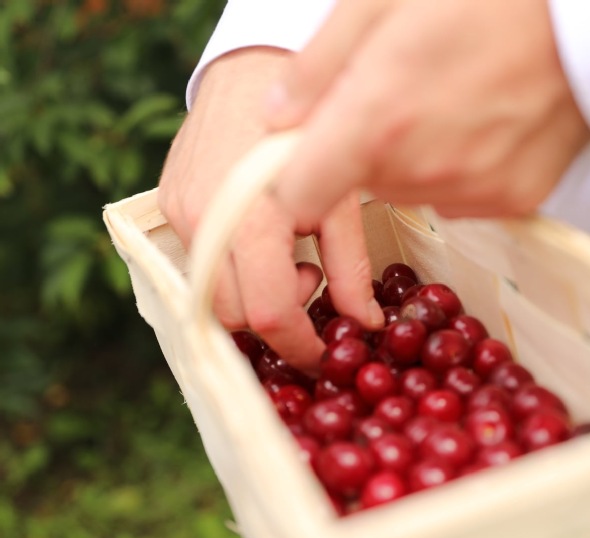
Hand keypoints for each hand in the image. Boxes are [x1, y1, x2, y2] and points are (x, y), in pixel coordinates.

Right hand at [158, 47, 382, 370]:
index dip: (300, 346)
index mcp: (255, 219)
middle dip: (276, 321)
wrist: (254, 72)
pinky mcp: (168, 206)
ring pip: (211, 296)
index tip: (324, 354)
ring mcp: (179, 215)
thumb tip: (364, 324)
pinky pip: (198, 264)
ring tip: (287, 259)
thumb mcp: (343, 199)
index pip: (268, 312)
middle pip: (234, 316)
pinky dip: (232, 272)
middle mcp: (206, 222)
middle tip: (310, 285)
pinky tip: (259, 243)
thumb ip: (350, 269)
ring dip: (253, 297)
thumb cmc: (311, 132)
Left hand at [266, 0, 589, 222]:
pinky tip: (482, 121)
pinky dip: (457, 168)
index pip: (297, 195)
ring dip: (410, 158)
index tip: (301, 151)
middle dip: (359, 148)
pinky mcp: (513, 200)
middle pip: (356, 188)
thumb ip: (317, 65)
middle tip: (396, 91)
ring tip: (447, 99)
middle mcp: (421, 170)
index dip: (290, 177)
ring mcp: (472, 190)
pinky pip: (458, 195)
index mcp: (377, 119)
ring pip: (408, 191)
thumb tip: (277, 116)